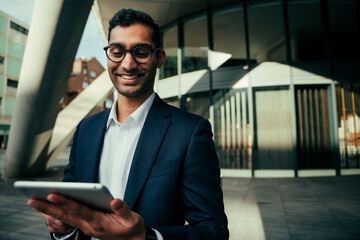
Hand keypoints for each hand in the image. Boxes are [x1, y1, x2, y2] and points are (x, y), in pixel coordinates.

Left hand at [28, 194, 145, 239]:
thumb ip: (123, 210)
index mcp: (98, 222)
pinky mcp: (86, 225)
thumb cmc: (131, 228)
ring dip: (48, 210)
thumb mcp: (132, 219)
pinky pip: (68, 219)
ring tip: (34, 202)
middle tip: (31, 199)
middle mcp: (88, 225)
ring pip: (64, 218)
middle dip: (47, 207)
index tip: (52, 194)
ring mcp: (86, 227)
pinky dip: (56, 213)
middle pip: (65, 215)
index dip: (65, 202)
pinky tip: (48, 208)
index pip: (78, 210)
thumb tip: (114, 200)